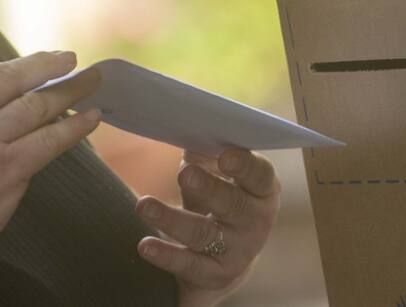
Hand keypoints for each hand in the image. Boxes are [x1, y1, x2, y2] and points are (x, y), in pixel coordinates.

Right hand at [0, 51, 101, 266]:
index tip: (35, 65)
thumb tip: (9, 94)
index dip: (10, 65)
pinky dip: (76, 126)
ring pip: (36, 105)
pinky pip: (50, 139)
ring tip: (92, 82)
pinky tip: (91, 117)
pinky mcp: (5, 169)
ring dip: (70, 90)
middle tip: (71, 58)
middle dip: (46, 63)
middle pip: (9, 76)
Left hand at [135, 149, 280, 306]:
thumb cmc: (218, 200)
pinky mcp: (215, 275)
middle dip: (209, 188)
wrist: (224, 257)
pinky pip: (189, 264)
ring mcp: (238, 251)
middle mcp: (256, 221)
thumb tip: (187, 129)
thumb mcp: (216, 175)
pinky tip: (145, 245)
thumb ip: (205, 151)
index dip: (245, 165)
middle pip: (233, 204)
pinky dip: (165, 255)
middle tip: (185, 173)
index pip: (259, 175)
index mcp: (262, 190)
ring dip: (172, 219)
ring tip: (144, 205)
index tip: (225, 155)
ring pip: (204, 234)